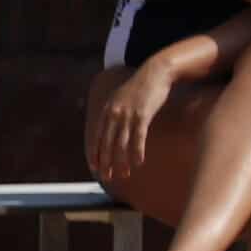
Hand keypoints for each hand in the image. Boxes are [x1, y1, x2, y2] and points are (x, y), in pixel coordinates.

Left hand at [89, 61, 176, 184]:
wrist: (155, 72)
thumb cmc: (142, 86)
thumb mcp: (122, 97)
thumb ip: (115, 110)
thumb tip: (113, 123)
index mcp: (107, 110)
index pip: (97, 137)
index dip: (95, 154)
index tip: (95, 168)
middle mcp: (114, 114)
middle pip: (107, 144)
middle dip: (106, 163)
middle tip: (107, 177)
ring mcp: (127, 115)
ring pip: (121, 144)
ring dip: (121, 162)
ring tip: (124, 174)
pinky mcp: (142, 116)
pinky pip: (138, 138)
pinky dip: (137, 152)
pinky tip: (138, 163)